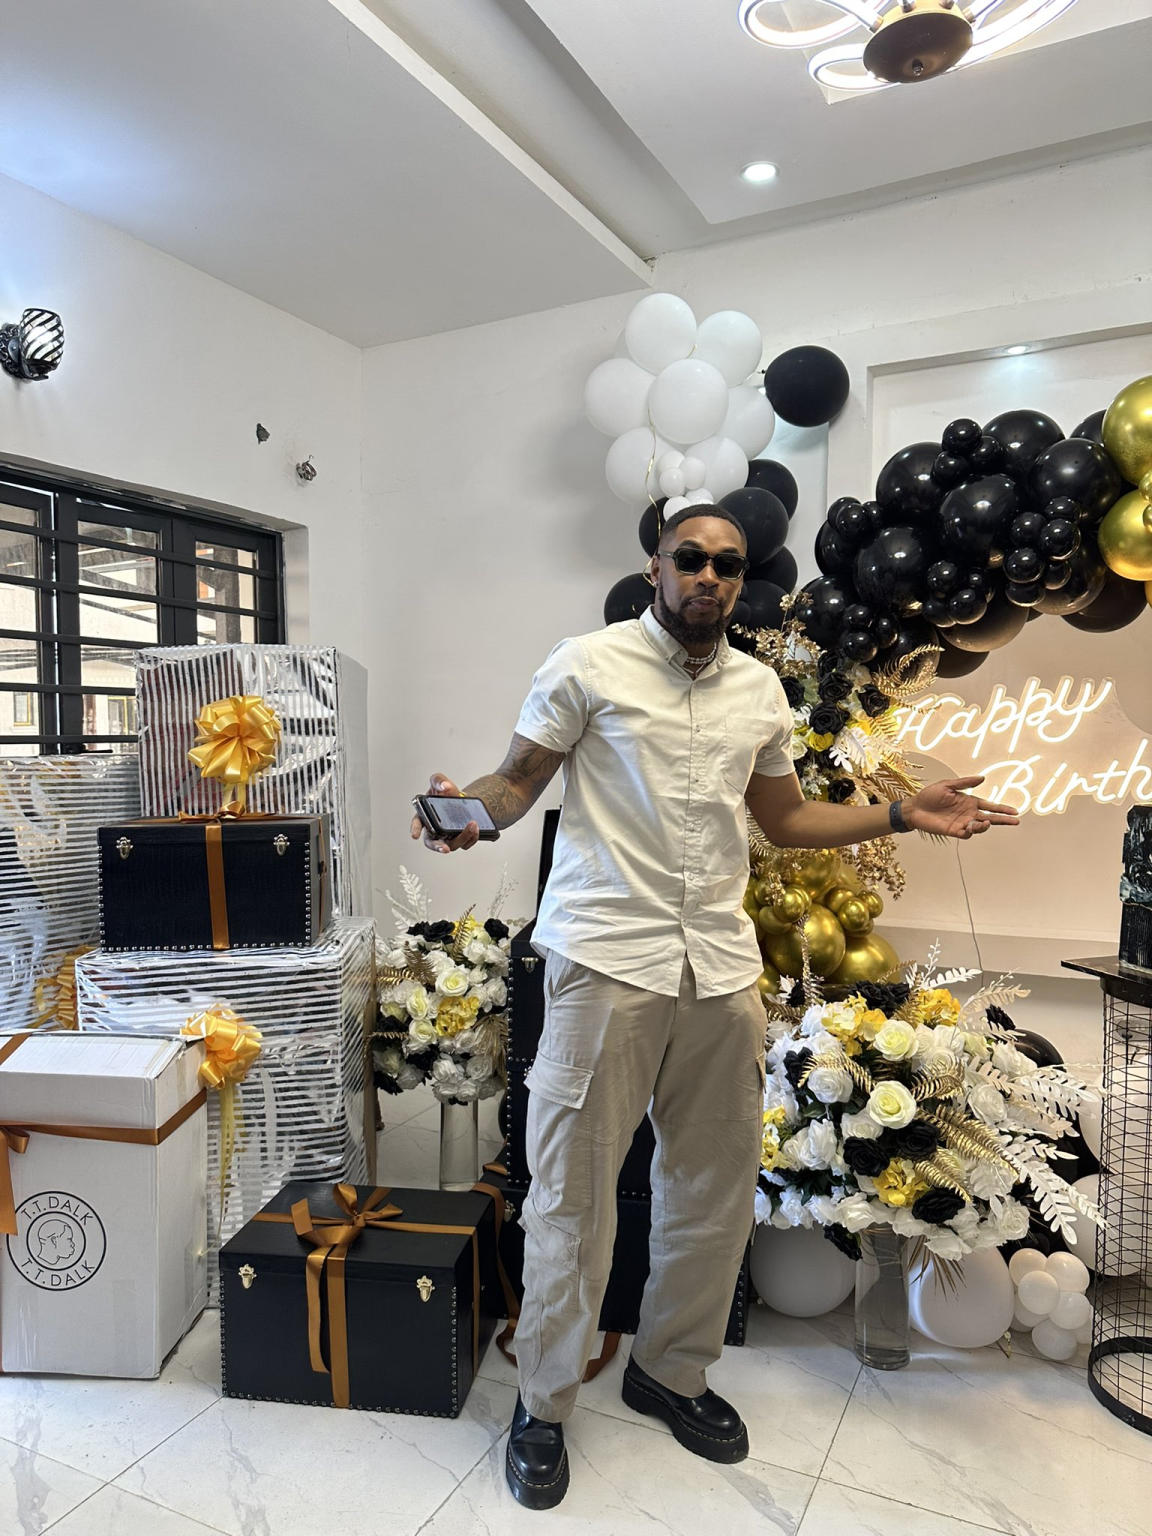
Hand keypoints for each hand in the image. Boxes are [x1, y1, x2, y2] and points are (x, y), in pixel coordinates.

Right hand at [409, 774, 479, 853]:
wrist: (461, 798)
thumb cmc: (446, 792)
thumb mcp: (440, 781)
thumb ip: (439, 780)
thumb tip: (445, 786)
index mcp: (425, 816)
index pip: (417, 823)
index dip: (414, 829)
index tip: (414, 835)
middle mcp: (433, 829)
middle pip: (432, 842)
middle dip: (438, 847)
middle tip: (445, 848)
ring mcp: (446, 836)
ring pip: (451, 845)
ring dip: (462, 838)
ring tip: (472, 826)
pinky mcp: (458, 838)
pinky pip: (464, 844)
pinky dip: (471, 838)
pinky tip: (476, 829)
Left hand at [905, 777, 1020, 839]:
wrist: (914, 807)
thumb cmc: (929, 795)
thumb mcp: (947, 785)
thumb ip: (964, 783)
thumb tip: (982, 778)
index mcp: (969, 801)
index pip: (990, 806)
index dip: (1002, 809)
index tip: (1015, 811)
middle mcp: (968, 813)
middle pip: (990, 818)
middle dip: (1003, 820)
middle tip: (1015, 821)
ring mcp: (962, 823)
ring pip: (980, 827)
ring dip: (984, 825)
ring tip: (986, 822)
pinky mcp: (954, 831)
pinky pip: (967, 834)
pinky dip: (971, 831)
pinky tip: (971, 826)